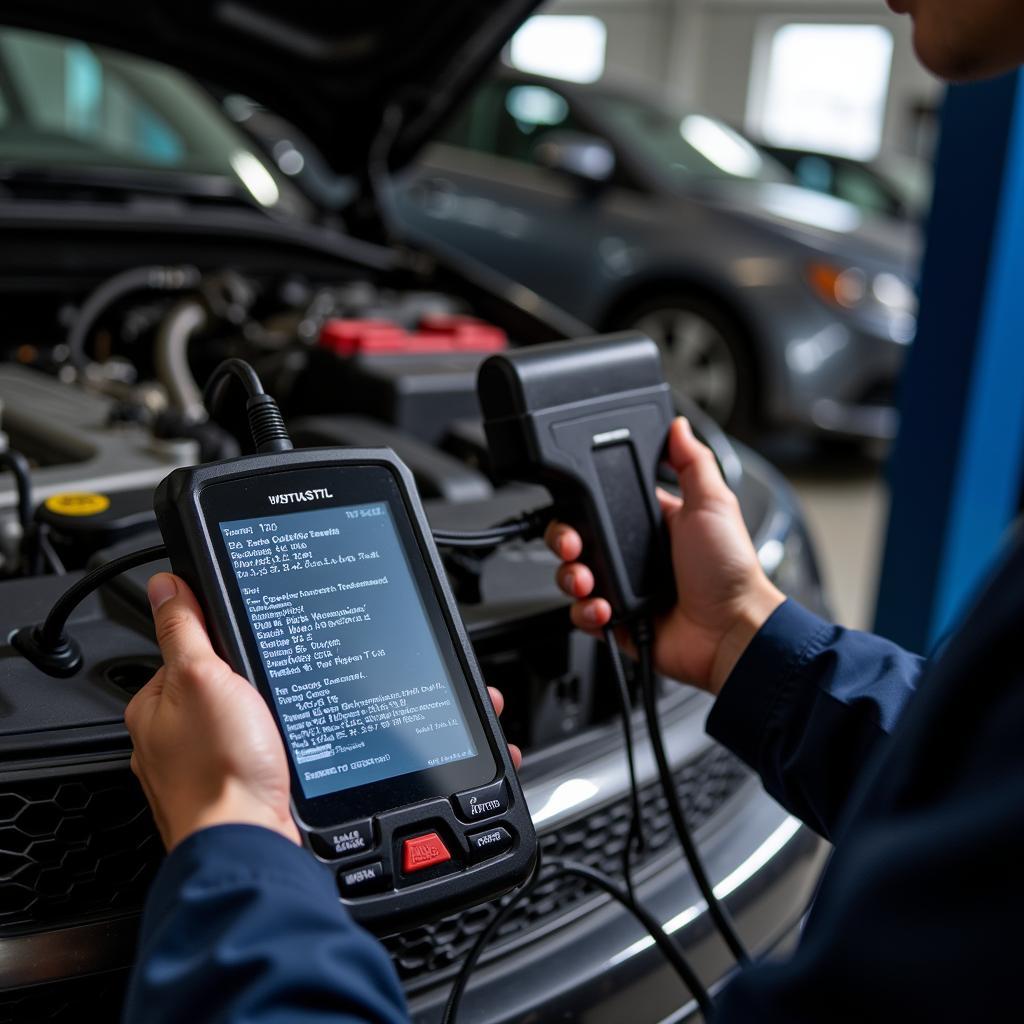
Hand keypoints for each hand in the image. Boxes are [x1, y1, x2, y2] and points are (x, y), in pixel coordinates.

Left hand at [127, 573, 520, 850]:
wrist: (248, 843)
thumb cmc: (222, 770)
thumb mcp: (204, 677)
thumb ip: (186, 630)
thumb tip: (166, 584)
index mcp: (156, 706)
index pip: (187, 651)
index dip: (222, 642)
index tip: (250, 642)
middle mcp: (169, 741)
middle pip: (214, 688)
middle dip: (242, 684)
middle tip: (274, 685)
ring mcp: (201, 770)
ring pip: (235, 723)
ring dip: (257, 718)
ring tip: (284, 719)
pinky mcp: (231, 791)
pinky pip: (249, 754)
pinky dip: (266, 749)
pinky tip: (283, 750)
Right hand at [545, 417, 784, 695]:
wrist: (731, 631)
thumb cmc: (731, 571)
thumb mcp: (714, 505)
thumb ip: (693, 463)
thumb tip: (679, 426)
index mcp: (652, 524)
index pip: (602, 506)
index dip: (582, 504)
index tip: (574, 504)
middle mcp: (633, 556)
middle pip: (576, 540)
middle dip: (564, 541)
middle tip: (572, 545)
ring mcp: (623, 589)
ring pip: (572, 576)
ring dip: (570, 576)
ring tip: (586, 580)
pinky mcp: (618, 621)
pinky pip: (582, 614)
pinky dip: (585, 612)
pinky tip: (602, 608)